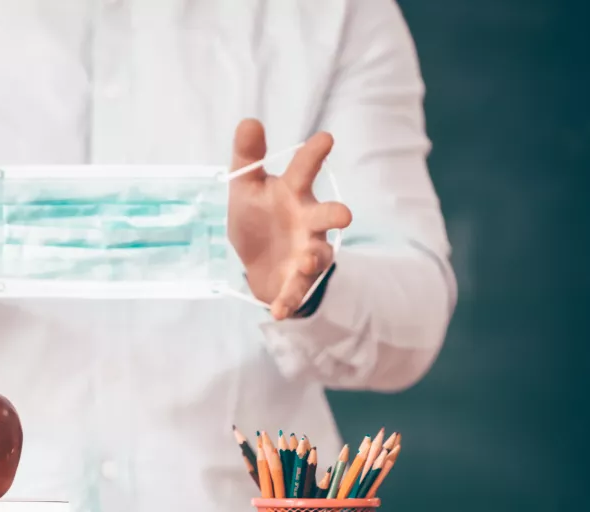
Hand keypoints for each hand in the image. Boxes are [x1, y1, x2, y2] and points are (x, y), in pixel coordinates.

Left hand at [227, 119, 351, 319]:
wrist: (256, 261)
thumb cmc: (257, 217)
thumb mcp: (245, 187)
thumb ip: (247, 158)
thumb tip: (249, 121)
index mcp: (293, 193)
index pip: (305, 169)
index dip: (315, 153)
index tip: (325, 138)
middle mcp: (307, 221)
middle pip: (327, 216)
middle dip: (335, 214)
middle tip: (344, 214)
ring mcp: (306, 251)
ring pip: (319, 256)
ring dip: (314, 259)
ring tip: (306, 260)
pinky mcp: (297, 280)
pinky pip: (296, 291)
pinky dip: (288, 301)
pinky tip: (278, 312)